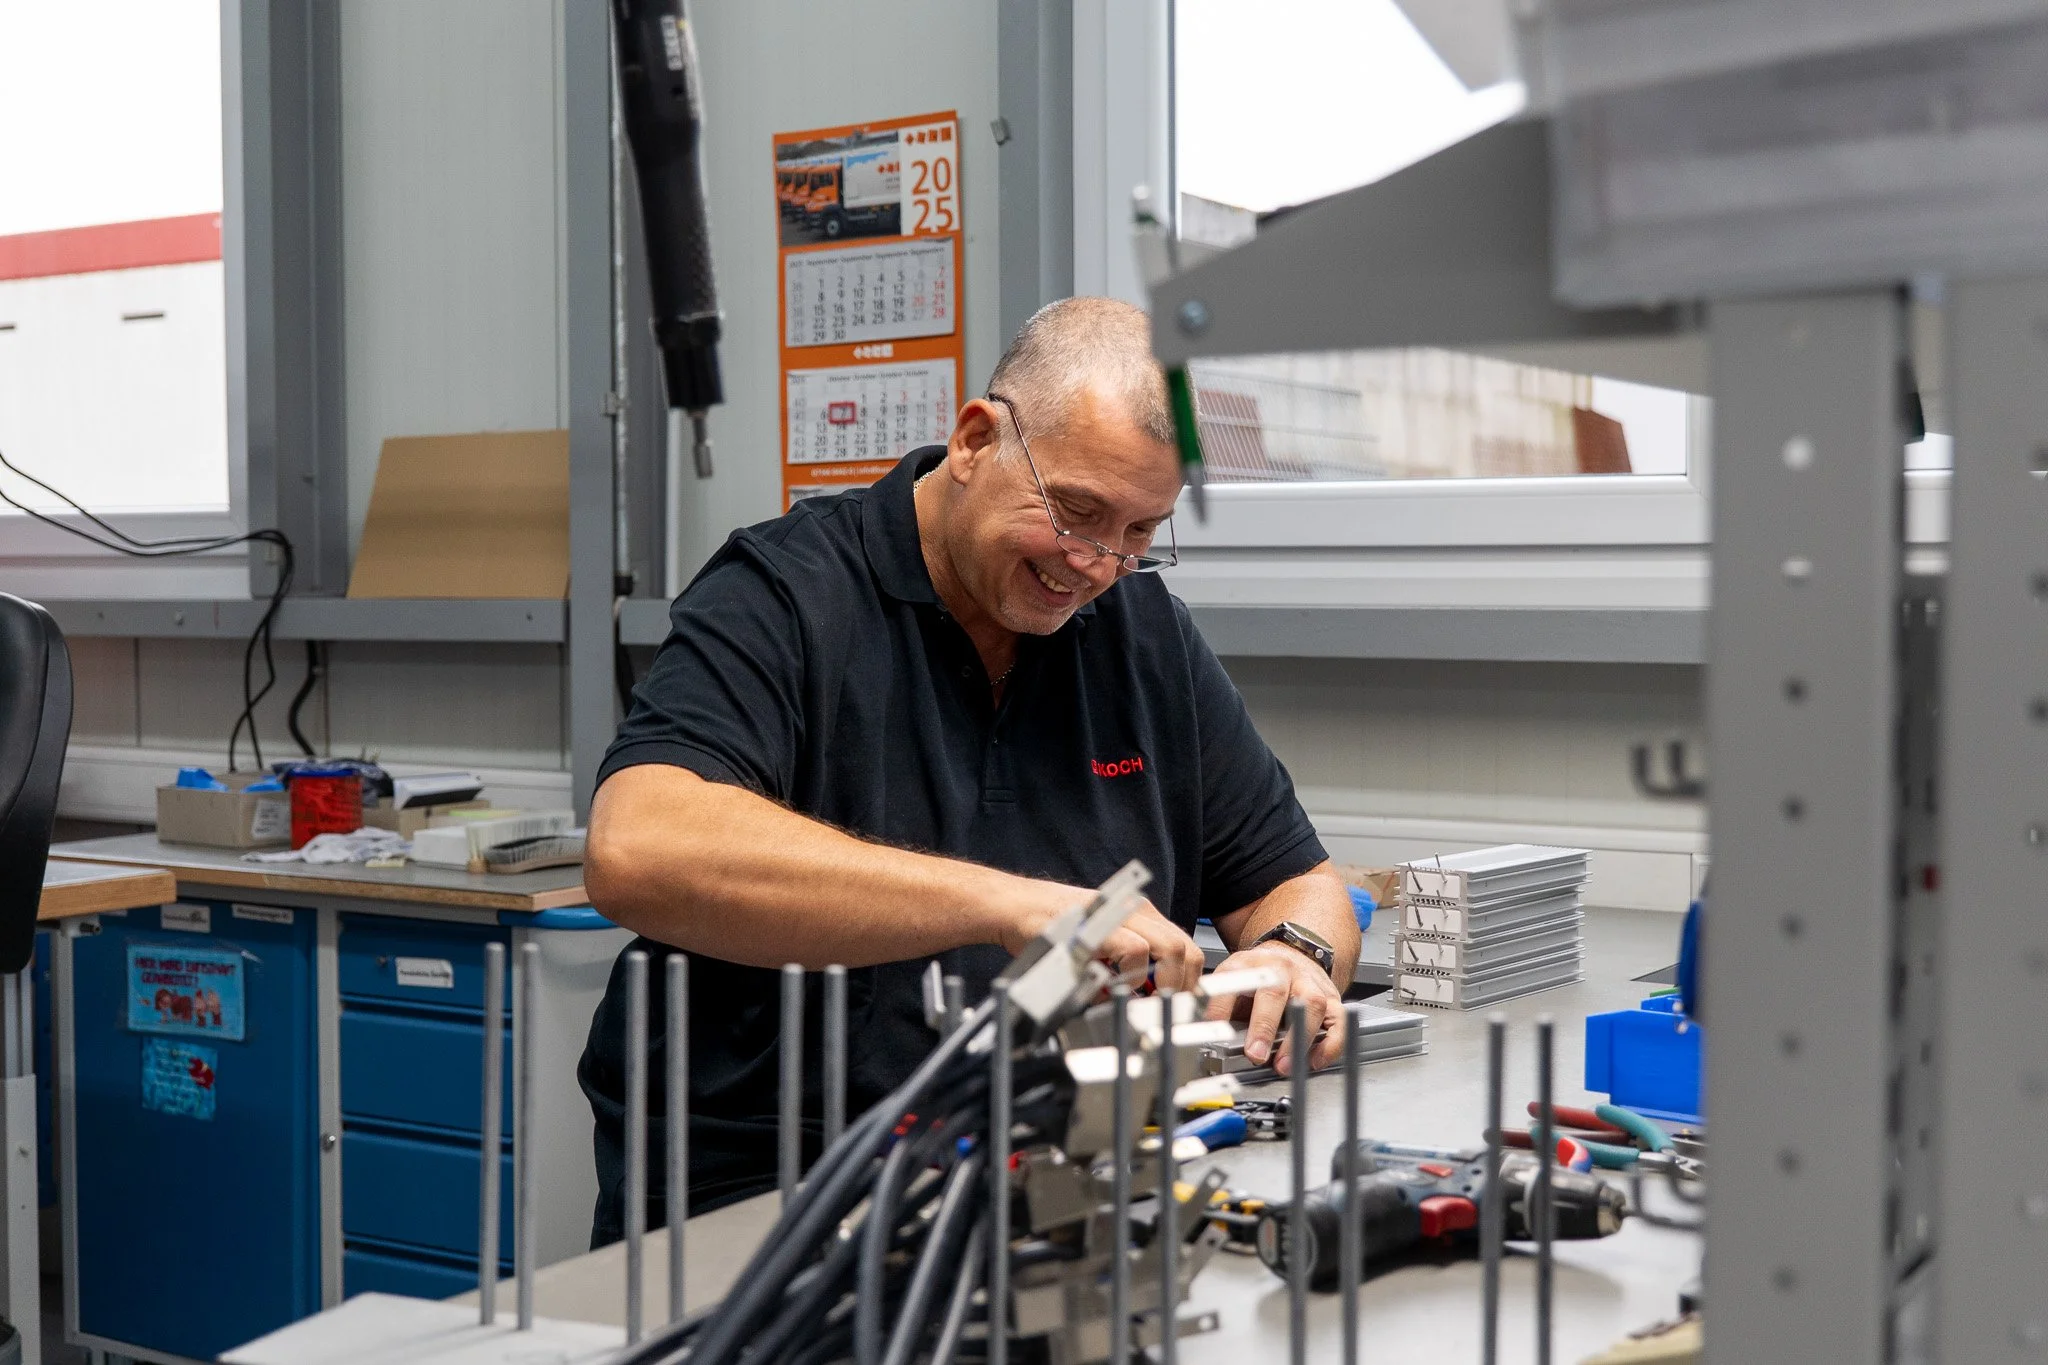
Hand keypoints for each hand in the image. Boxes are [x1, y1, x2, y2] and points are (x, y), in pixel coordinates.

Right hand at [999, 881, 1205, 991]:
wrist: (1014, 906)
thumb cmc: (1052, 927)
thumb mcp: (1100, 943)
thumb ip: (1126, 965)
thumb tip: (1146, 1001)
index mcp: (1140, 915)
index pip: (1185, 947)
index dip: (1190, 981)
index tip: (1182, 1006)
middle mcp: (1136, 910)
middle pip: (1187, 949)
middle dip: (1184, 987)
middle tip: (1167, 1010)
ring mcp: (1121, 914)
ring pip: (1171, 948)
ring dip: (1164, 982)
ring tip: (1145, 1000)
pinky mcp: (1102, 925)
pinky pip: (1136, 952)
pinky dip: (1132, 975)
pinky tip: (1115, 986)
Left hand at [1203, 941, 1343, 1074]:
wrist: (1293, 954)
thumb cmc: (1260, 977)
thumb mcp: (1232, 982)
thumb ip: (1221, 1007)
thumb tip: (1202, 1037)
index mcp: (1248, 964)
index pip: (1230, 981)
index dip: (1220, 1006)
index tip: (1212, 1029)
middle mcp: (1280, 969)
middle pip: (1274, 991)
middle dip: (1264, 1026)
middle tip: (1255, 1054)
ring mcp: (1308, 982)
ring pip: (1311, 1003)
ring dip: (1298, 1037)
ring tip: (1283, 1066)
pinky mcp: (1331, 998)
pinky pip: (1338, 1020)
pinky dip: (1330, 1043)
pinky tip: (1315, 1061)